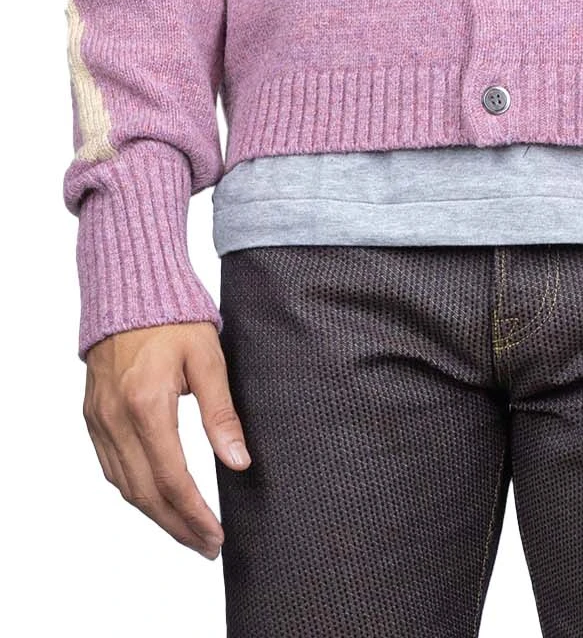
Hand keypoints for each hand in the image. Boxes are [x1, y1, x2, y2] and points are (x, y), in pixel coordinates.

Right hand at [83, 320, 250, 557]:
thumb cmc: (174, 317)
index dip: (194, 514)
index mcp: (146, 404)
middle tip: (206, 546)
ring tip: (186, 531)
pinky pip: (110, 467)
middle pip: (144, 493)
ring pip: (124, 485)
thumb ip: (221, 413)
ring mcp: (99, 419)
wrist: (129, 288)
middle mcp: (116, 418)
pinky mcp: (92, 416)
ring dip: (155, 515)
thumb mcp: (208, 359)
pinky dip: (133, 491)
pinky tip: (155, 500)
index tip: (215, 537)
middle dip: (177, 526)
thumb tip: (239, 461)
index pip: (171, 478)